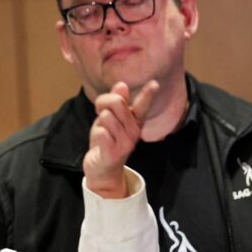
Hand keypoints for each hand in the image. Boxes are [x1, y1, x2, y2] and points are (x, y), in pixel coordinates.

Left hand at [83, 80, 156, 197]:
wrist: (101, 168)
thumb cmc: (106, 140)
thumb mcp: (110, 118)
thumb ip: (116, 101)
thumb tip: (122, 85)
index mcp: (135, 121)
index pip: (143, 105)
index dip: (147, 94)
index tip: (154, 84)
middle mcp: (134, 131)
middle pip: (117, 103)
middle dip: (103, 103)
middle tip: (99, 111)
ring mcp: (126, 143)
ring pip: (106, 116)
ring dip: (99, 123)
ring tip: (102, 132)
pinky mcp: (115, 153)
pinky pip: (101, 132)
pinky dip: (97, 134)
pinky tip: (100, 142)